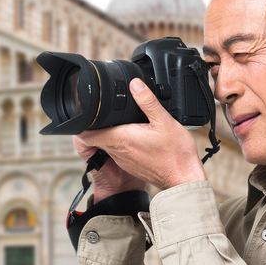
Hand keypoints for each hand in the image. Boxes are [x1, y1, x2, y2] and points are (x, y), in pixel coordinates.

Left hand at [75, 78, 205, 200]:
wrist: (183, 180)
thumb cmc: (176, 154)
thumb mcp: (164, 121)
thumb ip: (147, 101)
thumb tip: (135, 84)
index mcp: (121, 139)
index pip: (86, 134)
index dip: (82, 122)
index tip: (87, 112)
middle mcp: (118, 151)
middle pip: (95, 136)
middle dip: (96, 124)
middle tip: (104, 112)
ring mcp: (123, 160)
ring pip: (107, 144)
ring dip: (109, 133)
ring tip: (120, 121)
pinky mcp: (130, 165)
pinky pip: (118, 151)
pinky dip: (121, 142)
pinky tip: (133, 135)